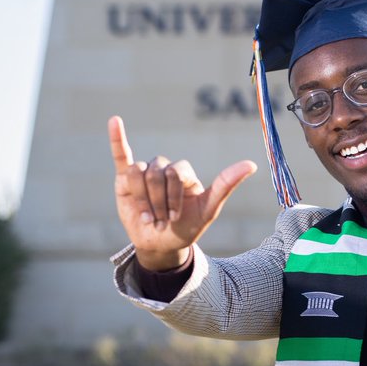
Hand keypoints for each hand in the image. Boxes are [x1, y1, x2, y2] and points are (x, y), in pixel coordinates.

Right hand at [108, 116, 256, 269]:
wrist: (161, 245)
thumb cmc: (186, 228)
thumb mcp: (208, 210)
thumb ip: (226, 185)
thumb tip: (252, 164)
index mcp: (184, 173)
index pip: (176, 173)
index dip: (173, 197)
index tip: (175, 218)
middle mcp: (164, 169)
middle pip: (156, 173)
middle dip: (158, 201)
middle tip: (161, 220)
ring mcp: (145, 173)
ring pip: (137, 173)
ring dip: (142, 198)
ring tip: (147, 217)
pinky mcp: (125, 180)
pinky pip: (121, 156)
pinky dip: (116, 139)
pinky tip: (114, 121)